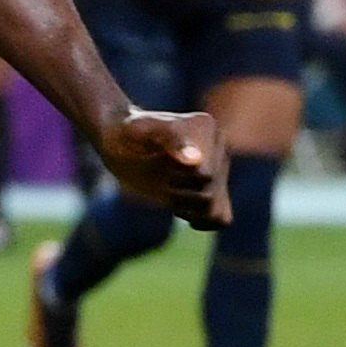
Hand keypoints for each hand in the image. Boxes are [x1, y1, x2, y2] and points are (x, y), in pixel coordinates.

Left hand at [95, 106, 227, 227]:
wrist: (123, 143)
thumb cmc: (128, 134)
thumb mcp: (139, 132)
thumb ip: (170, 140)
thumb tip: (195, 161)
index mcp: (204, 126)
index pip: (203, 173)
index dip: (176, 177)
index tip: (159, 159)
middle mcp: (217, 145)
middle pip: (209, 190)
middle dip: (177, 189)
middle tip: (158, 175)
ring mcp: (219, 168)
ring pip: (213, 207)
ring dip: (184, 205)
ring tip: (167, 188)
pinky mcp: (215, 189)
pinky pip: (221, 218)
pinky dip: (202, 220)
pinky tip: (180, 209)